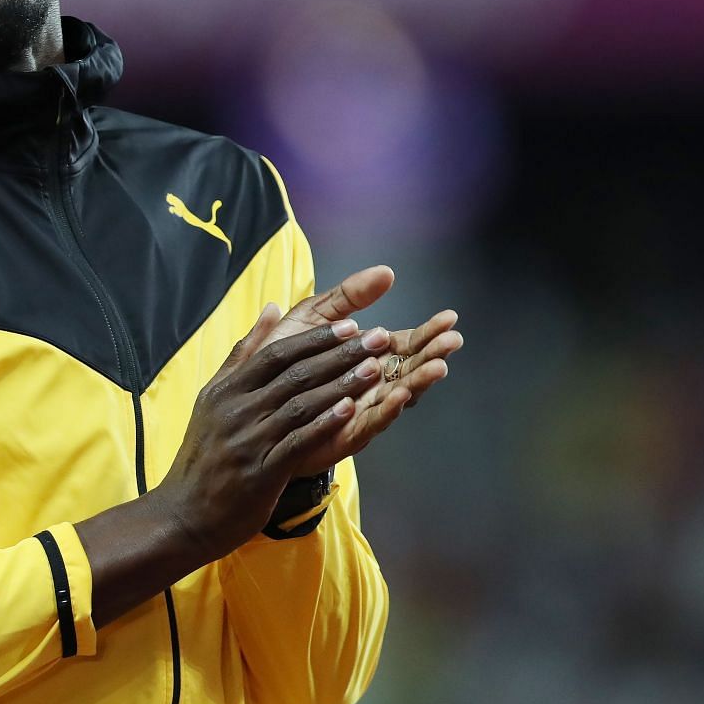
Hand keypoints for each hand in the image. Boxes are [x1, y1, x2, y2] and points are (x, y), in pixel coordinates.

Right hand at [154, 306, 391, 561]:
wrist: (185, 513)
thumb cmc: (204, 456)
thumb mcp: (212, 398)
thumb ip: (242, 355)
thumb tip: (272, 310)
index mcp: (226, 390)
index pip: (275, 354)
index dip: (315, 339)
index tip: (350, 326)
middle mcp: (236, 410)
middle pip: (295, 374)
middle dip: (340, 355)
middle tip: (377, 341)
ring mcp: (249, 440)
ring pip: (301, 405)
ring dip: (342, 385)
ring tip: (374, 370)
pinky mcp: (261, 470)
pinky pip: (299, 441)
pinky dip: (326, 423)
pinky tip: (352, 410)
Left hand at [249, 265, 463, 470]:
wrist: (250, 404)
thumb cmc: (283, 361)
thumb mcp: (314, 317)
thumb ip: (348, 296)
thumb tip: (387, 271)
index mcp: (367, 356)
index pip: (406, 343)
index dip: (428, 331)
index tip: (449, 317)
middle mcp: (371, 383)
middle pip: (411, 368)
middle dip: (433, 353)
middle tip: (453, 339)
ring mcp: (362, 409)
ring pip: (399, 395)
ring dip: (419, 381)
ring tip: (438, 367)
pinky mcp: (346, 432)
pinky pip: (371, 422)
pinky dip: (388, 409)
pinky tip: (400, 396)